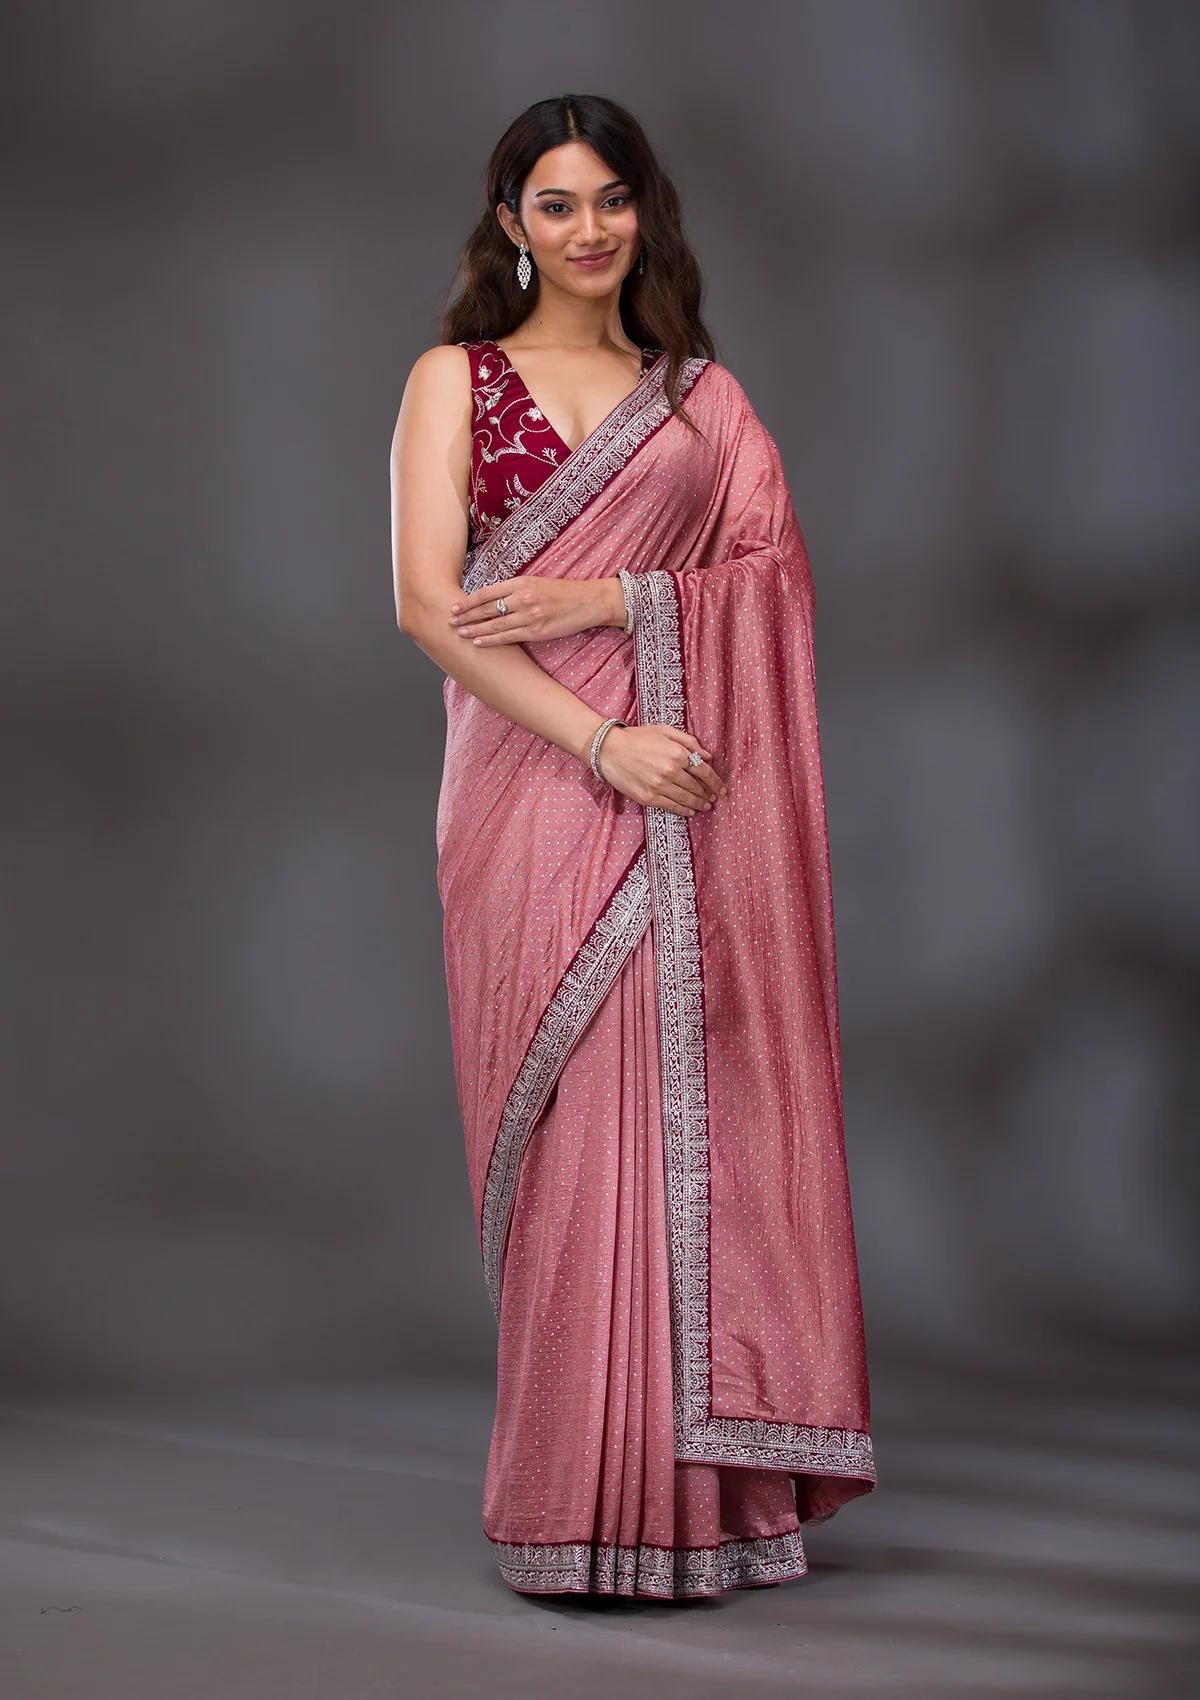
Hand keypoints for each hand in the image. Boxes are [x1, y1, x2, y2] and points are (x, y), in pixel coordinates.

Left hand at [449, 576, 623, 644]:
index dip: (468, 601)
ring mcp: (529, 615)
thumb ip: (515, 589)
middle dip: (466, 616)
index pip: (487, 592)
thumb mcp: (537, 583)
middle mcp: (522, 598)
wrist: (589, 601)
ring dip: (474, 630)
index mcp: (521, 582)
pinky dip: (491, 640)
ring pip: (494, 624)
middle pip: (487, 608)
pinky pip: (508, 637)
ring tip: (459, 633)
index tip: (454, 606)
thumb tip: (492, 599)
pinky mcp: (537, 631)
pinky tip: (478, 643)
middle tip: (450, 621)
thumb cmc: (563, 592)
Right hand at [596, 724, 726, 817]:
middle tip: (714, 799)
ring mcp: (659, 786)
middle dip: (708, 794)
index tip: (722, 790)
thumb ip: (689, 741)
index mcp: (677, 753)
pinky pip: (672, 807)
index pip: (704, 772)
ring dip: (699, 804)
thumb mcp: (665, 730)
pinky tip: (691, 811)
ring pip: (687, 799)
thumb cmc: (637, 738)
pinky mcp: (648, 798)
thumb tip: (708, 756)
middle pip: (697, 788)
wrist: (608, 750)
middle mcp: (670, 771)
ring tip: (706, 806)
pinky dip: (684, 811)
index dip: (716, 783)